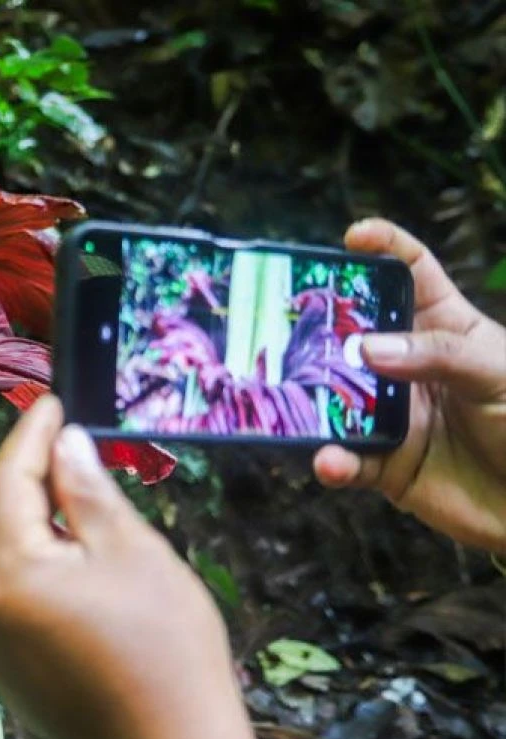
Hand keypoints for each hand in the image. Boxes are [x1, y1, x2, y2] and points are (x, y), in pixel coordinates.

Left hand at [0, 396, 257, 738]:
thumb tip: (65, 444)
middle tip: (79, 450)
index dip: (29, 436)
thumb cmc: (166, 654)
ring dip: (47, 537)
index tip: (50, 401)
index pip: (7, 481)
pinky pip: (21, 606)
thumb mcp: (134, 552)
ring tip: (97, 522)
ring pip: (15, 566)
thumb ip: (88, 492)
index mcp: (9, 574)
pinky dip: (47, 581)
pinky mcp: (10, 676)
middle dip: (41, 487)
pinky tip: (88, 580)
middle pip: (6, 526)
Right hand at [314, 219, 505, 552]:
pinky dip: (332, 462)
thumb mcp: (499, 372)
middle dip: (319, 325)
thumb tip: (368, 348)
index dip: (383, 247)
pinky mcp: (383, 464)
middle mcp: (408, 366)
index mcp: (444, 328)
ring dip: (312, 399)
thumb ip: (439, 355)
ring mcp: (391, 414)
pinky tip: (330, 460)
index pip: (412, 273)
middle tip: (290, 324)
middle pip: (354, 333)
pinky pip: (346, 460)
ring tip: (293, 397)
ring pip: (335, 398)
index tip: (354, 237)